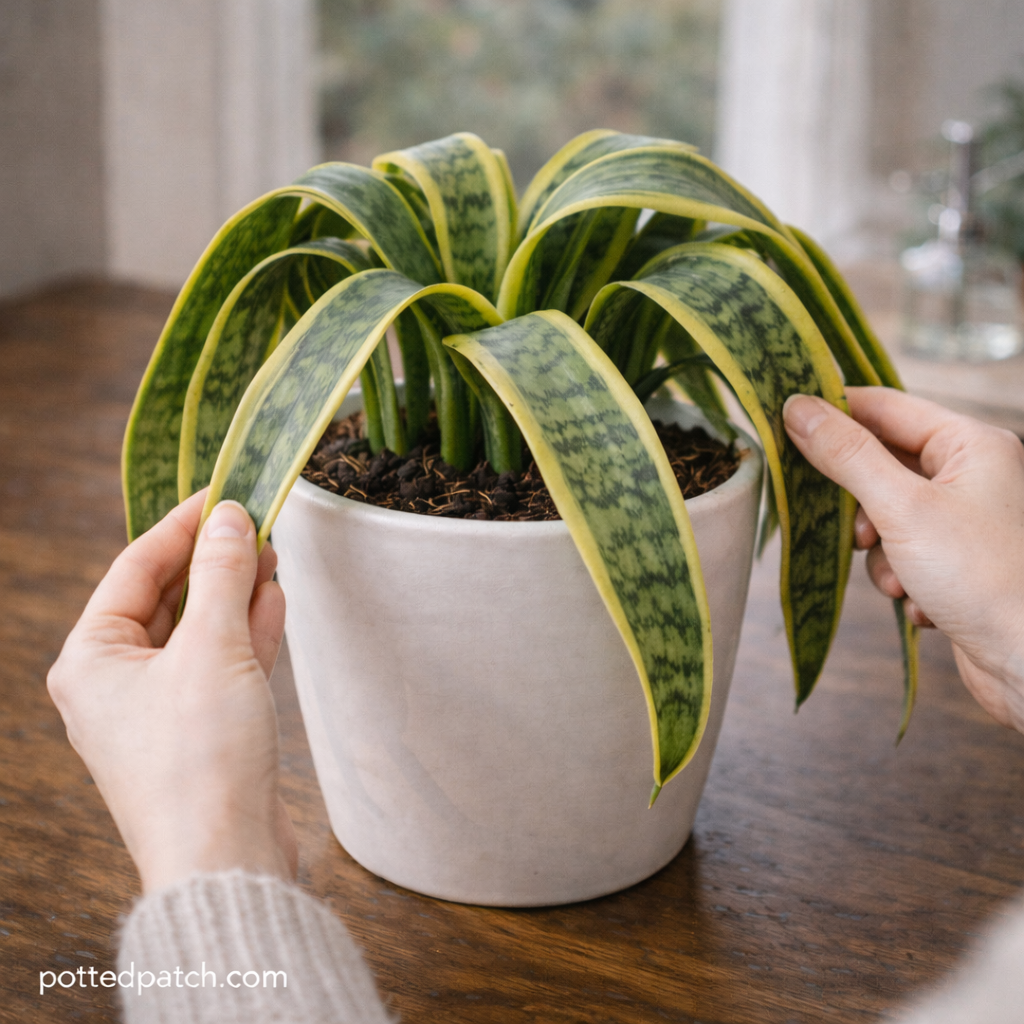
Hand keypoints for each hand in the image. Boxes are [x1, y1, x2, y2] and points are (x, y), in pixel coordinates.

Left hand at [47, 492, 295, 891]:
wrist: (226, 858)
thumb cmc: (201, 756)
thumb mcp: (213, 647)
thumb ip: (222, 575)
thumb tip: (230, 516)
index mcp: (92, 659)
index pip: (136, 568)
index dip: (183, 526)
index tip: (224, 492)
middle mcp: (117, 681)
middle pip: (169, 598)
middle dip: (215, 561)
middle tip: (258, 522)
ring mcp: (161, 708)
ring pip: (201, 630)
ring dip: (237, 593)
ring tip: (272, 555)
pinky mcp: (201, 729)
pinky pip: (222, 664)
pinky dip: (248, 632)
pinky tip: (275, 601)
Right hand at [784, 387, 1023, 731]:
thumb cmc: (984, 579)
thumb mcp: (902, 508)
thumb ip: (846, 455)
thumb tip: (797, 408)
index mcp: (971, 444)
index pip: (884, 407)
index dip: (834, 415)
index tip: (785, 426)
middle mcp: (972, 475)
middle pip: (882, 465)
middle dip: (860, 506)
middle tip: (858, 531)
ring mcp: (966, 520)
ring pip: (886, 516)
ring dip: (880, 553)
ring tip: (901, 579)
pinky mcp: (958, 563)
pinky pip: (903, 554)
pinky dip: (900, 578)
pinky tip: (923, 603)